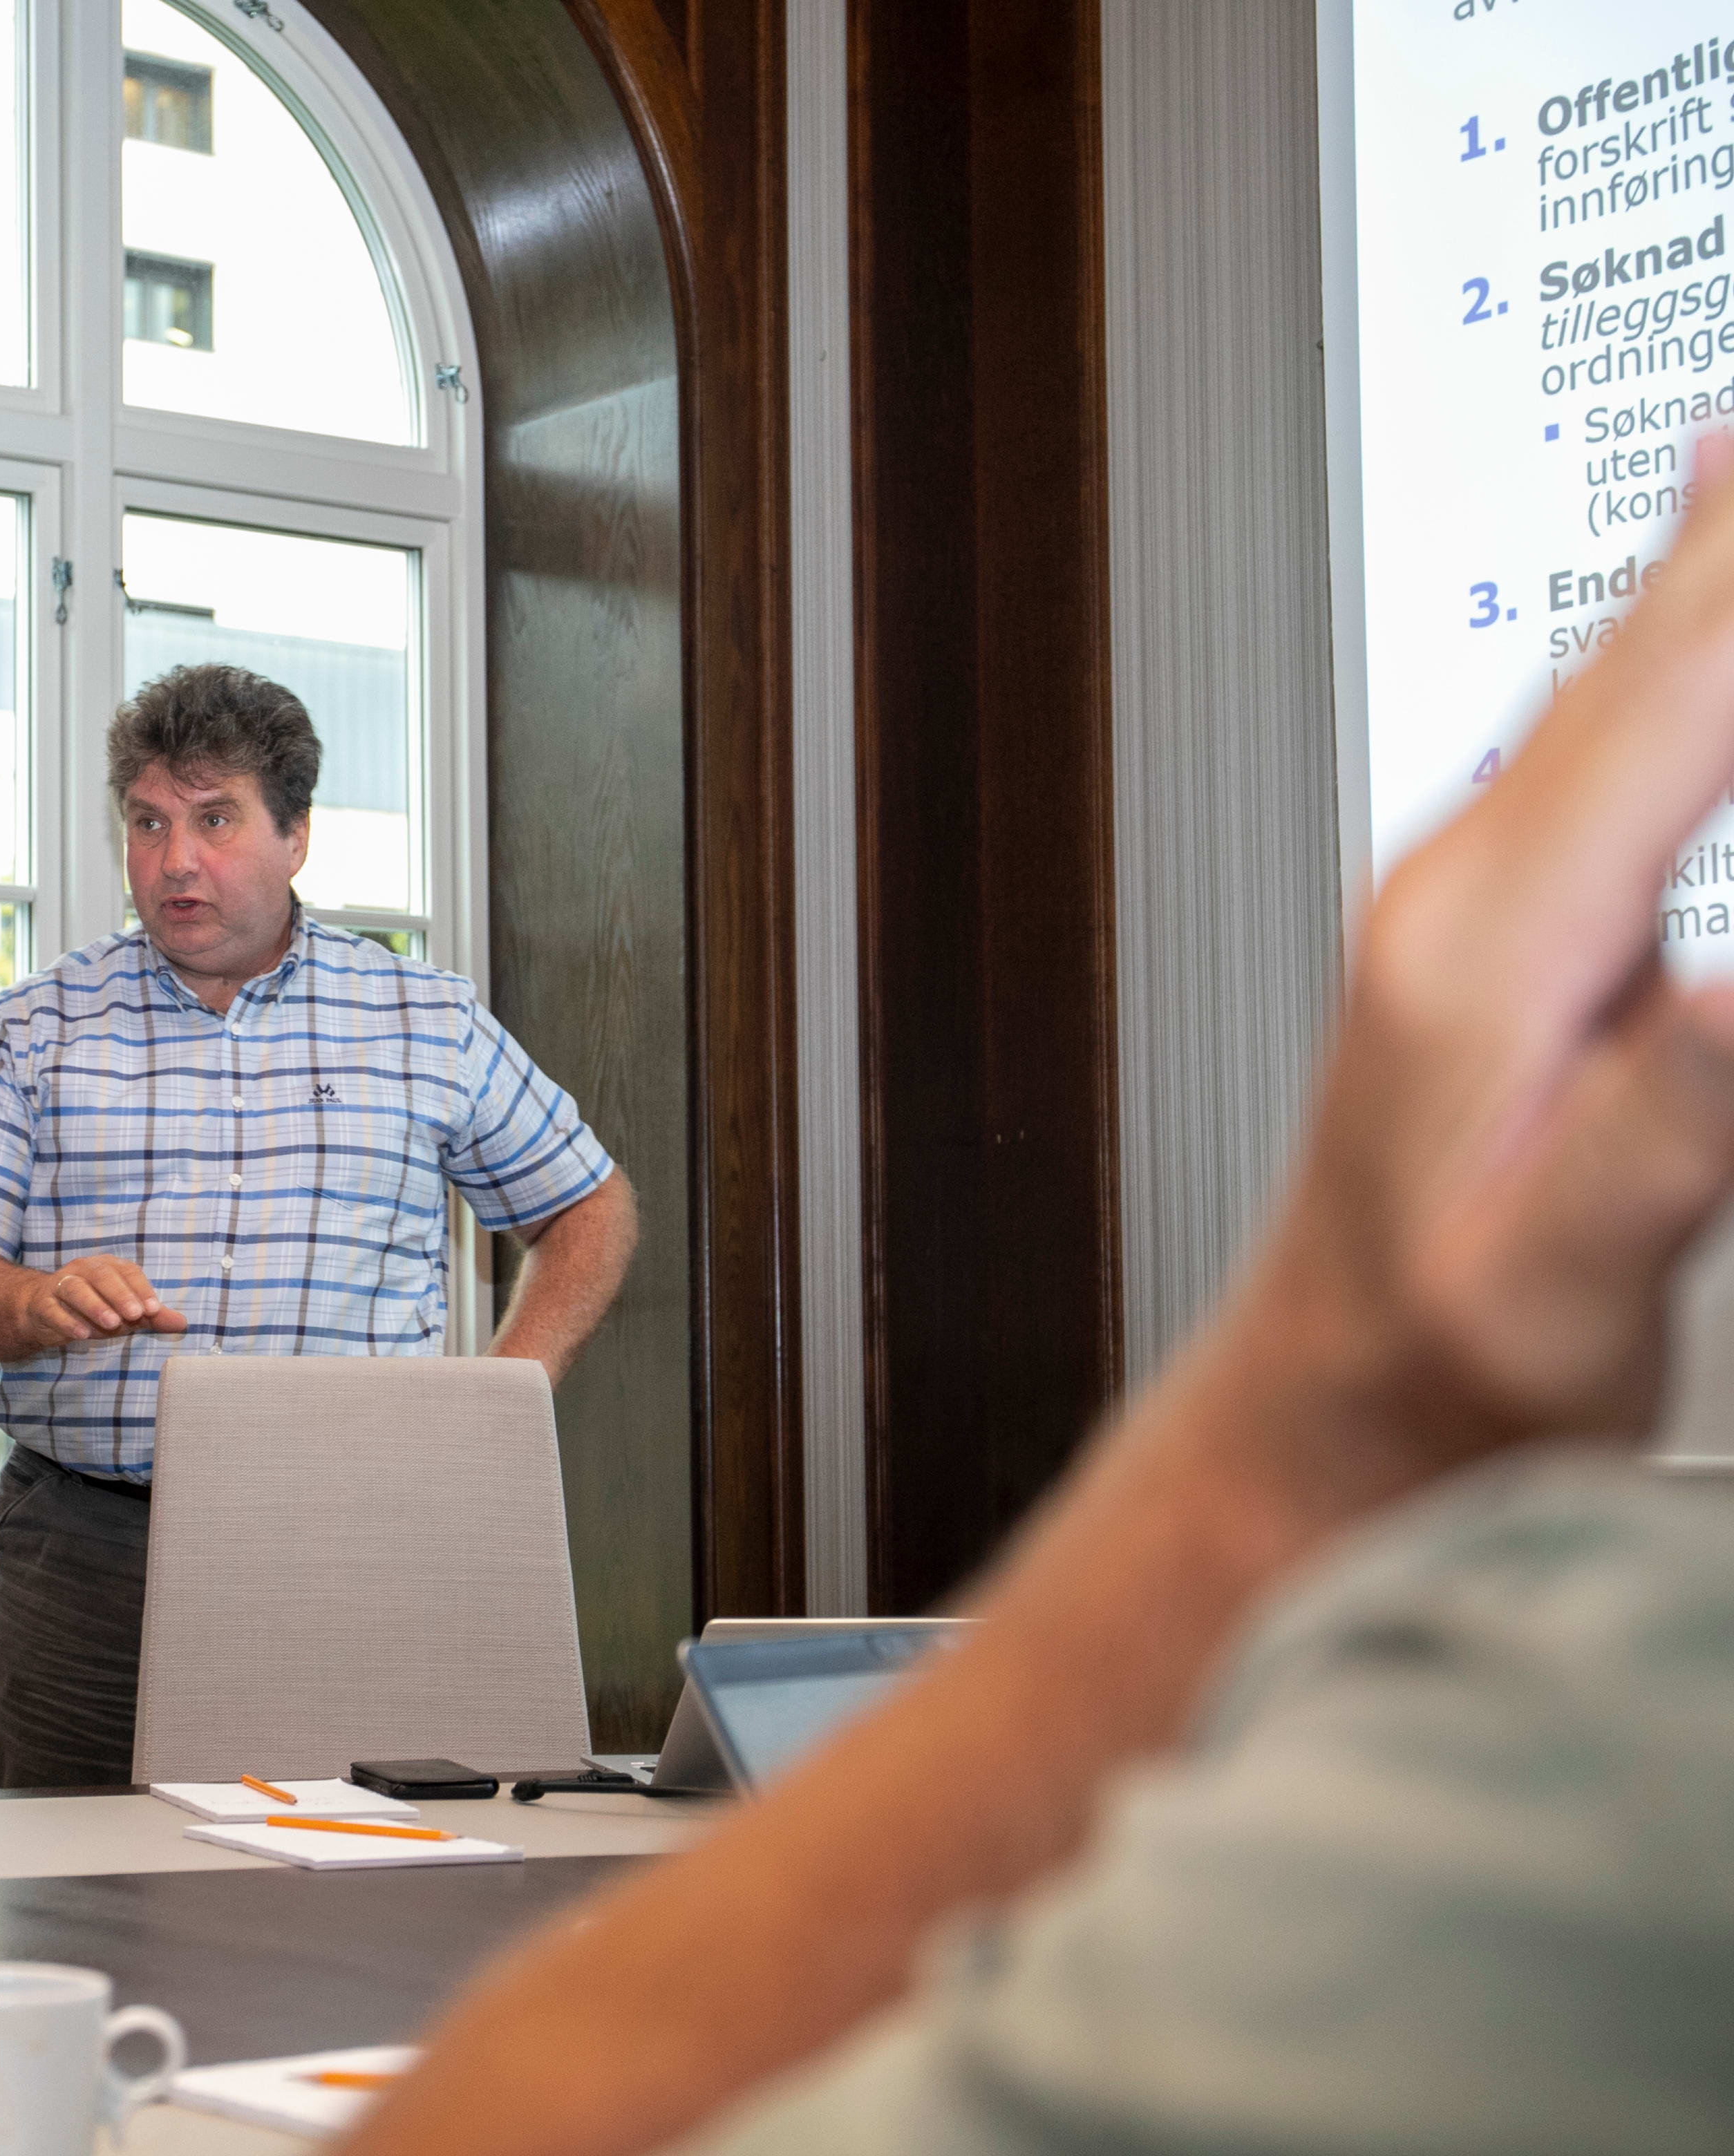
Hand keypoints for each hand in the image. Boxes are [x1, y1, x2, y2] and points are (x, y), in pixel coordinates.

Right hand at [9, 1256, 187, 1349]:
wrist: (44, 1314)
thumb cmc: (93, 1310)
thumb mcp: (125, 1314)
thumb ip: (152, 1317)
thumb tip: (183, 1324)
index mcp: (107, 1266)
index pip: (127, 1272)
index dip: (141, 1289)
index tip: (154, 1310)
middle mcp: (83, 1270)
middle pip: (102, 1276)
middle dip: (120, 1295)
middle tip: (135, 1315)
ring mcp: (60, 1284)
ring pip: (75, 1289)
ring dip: (95, 1305)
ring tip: (111, 1324)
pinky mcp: (42, 1304)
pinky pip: (53, 1309)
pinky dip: (67, 1321)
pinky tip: (81, 1334)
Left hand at [1233, 432, 1733, 1507]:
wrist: (1329, 1405)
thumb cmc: (1436, 1363)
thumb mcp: (1565, 1272)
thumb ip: (1673, 1117)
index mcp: (1487, 947)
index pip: (1676, 700)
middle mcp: (1466, 885)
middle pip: (1649, 652)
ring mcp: (1479, 889)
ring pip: (1627, 670)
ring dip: (1719, 557)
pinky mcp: (1509, 917)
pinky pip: (1617, 727)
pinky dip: (1689, 638)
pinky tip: (1703, 566)